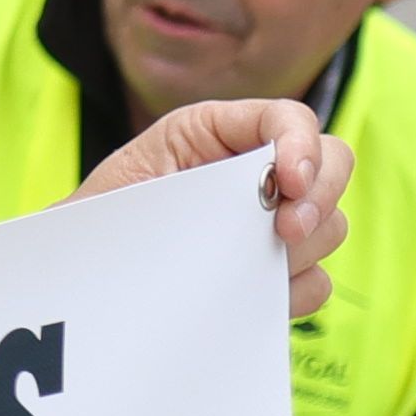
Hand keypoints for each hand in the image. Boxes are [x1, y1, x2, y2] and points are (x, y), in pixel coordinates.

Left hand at [78, 96, 348, 317]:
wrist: (81, 273)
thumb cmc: (95, 217)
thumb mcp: (125, 183)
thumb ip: (181, 180)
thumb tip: (239, 199)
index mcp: (217, 132)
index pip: (290, 119)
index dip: (302, 144)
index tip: (288, 181)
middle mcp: (255, 171)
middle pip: (335, 163)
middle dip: (318, 197)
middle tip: (285, 232)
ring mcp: (272, 221)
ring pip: (329, 225)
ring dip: (299, 248)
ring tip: (246, 266)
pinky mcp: (275, 269)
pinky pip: (315, 282)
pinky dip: (292, 291)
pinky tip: (250, 296)